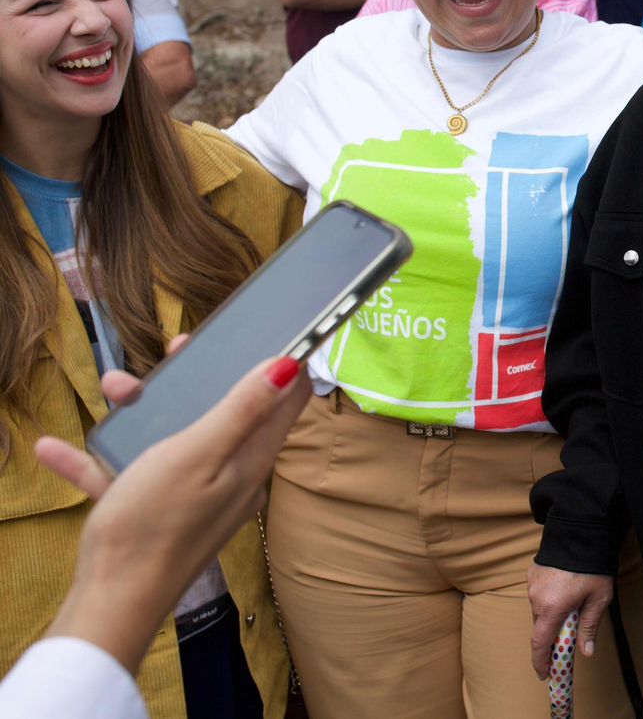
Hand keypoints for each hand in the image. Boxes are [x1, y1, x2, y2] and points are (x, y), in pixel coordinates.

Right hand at [35, 347, 309, 670]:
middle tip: (174, 352)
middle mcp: (230, 475)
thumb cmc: (158, 524)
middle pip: (226, 413)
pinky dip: (98, 460)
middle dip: (199, 378)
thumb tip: (291, 367)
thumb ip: (243, 409)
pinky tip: (55, 449)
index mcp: (250, 459)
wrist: (112, 603)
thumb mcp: (200, 453)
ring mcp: (191, 495)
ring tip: (111, 391)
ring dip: (140, 412)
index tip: (263, 334)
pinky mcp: (154, 514)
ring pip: (173, 437)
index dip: (279, 365)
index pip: (286, 404)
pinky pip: (129, 474)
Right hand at [527, 562, 613, 679]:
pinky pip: (539, 594)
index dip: (540, 661)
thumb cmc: (593, 565)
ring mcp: (532, 584)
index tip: (544, 674)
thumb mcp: (599, 598)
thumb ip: (589, 626)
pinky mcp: (532, 573)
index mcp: (551, 608)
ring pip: (540, 609)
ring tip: (572, 607)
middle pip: (541, 626)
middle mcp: (536, 597)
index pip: (539, 643)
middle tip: (567, 639)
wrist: (580, 530)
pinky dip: (549, 599)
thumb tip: (585, 653)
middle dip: (552, 635)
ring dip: (552, 615)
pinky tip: (565, 591)